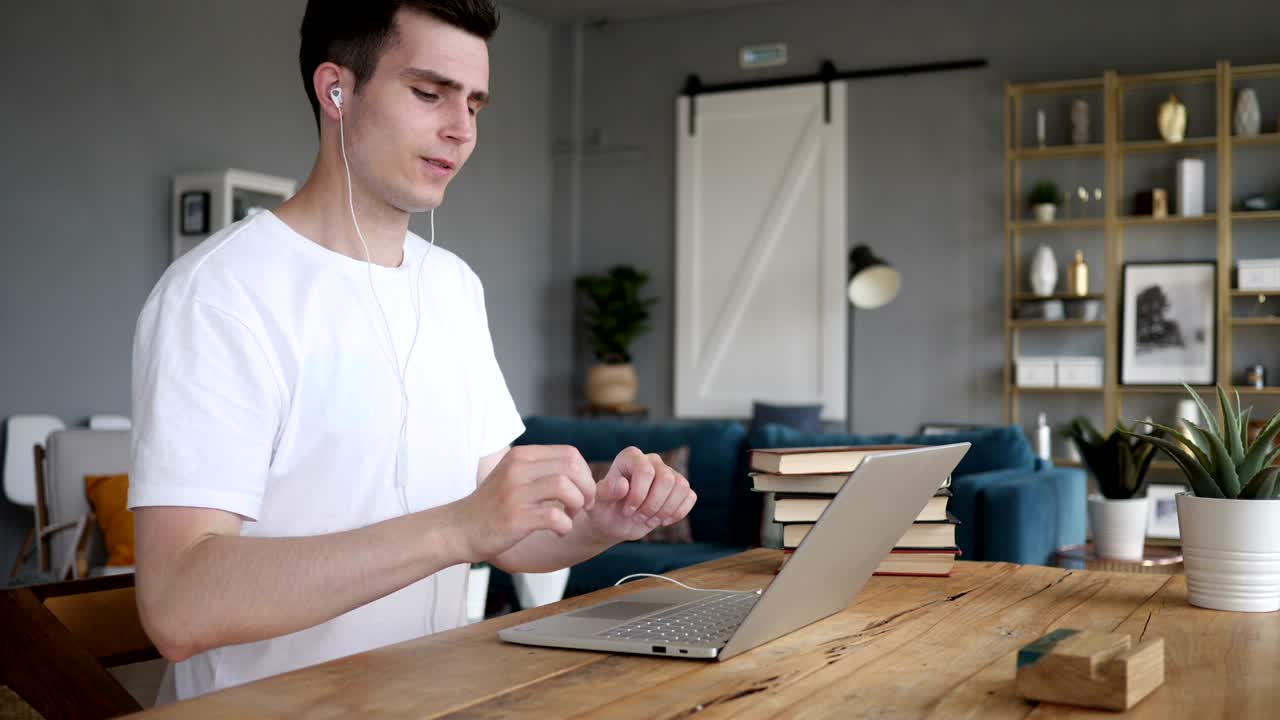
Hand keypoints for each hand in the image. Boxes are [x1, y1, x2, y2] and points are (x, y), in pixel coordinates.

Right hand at [452, 445, 595, 561]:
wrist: (459, 529)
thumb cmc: (492, 507)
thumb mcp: (514, 476)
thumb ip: (542, 470)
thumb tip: (581, 474)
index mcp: (521, 456)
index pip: (570, 454)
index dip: (585, 474)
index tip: (583, 493)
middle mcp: (518, 469)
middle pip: (572, 467)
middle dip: (587, 489)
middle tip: (583, 507)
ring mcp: (515, 493)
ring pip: (566, 488)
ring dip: (577, 506)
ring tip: (569, 518)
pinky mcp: (514, 517)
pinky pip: (555, 516)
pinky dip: (565, 526)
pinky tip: (558, 531)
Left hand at [585, 447, 696, 542]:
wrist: (614, 522)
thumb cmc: (604, 509)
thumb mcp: (598, 502)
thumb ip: (607, 492)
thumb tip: (624, 485)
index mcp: (630, 457)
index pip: (645, 470)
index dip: (639, 495)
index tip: (627, 510)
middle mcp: (651, 461)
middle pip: (667, 478)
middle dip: (653, 504)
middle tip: (638, 517)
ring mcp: (667, 473)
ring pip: (681, 486)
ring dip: (666, 510)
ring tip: (649, 520)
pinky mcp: (678, 489)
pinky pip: (690, 496)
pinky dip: (678, 513)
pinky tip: (662, 521)